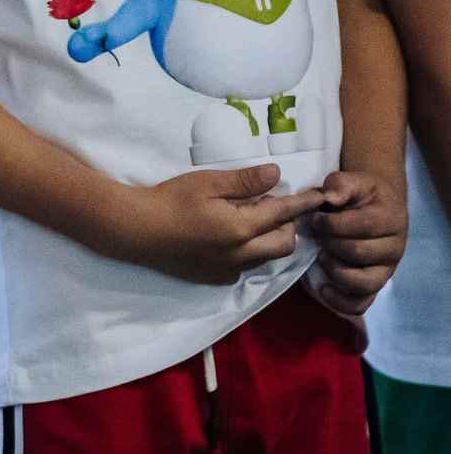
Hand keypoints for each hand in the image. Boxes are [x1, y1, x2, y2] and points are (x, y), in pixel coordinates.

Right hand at [100, 164, 321, 285]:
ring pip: (265, 258)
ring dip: (267, 239)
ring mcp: (227, 270)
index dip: (303, 203)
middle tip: (270, 204)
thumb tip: (277, 175)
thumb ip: (245, 181)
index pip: (284, 214)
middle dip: (287, 225)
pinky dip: (247, 254)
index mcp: (242, 228)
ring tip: (249, 220)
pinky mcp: (213, 278)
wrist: (134, 230)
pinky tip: (227, 240)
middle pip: (283, 244)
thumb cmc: (169, 200)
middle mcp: (241, 254)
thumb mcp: (207, 182)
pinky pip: (243, 268)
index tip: (320, 196)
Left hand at [307, 169, 406, 314]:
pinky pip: (361, 302)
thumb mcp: (351, 180)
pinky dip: (342, 301)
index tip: (315, 218)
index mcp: (391, 220)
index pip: (362, 226)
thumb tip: (330, 197)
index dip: (332, 224)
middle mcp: (394, 248)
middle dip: (330, 243)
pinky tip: (324, 289)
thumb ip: (340, 184)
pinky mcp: (374, 284)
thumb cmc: (360, 194)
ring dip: (335, 270)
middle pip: (359, 253)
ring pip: (363, 282)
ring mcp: (385, 269)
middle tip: (316, 235)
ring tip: (320, 256)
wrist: (375, 206)